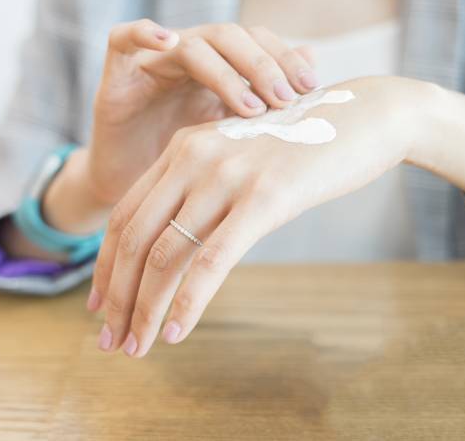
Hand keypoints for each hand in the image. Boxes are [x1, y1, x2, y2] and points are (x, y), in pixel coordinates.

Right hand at [87, 20, 317, 205]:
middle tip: (286, 100)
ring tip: (250, 109)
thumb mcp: (235, 136)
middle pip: (230, 37)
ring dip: (225, 72)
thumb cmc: (188, 164)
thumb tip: (313, 61)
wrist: (136, 190)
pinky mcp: (118, 75)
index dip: (284, 59)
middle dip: (262, 66)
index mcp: (221, 66)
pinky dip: (144, 32)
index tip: (311, 90)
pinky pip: (123, 38)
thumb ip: (267, 102)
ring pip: (191, 44)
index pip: (257, 42)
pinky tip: (167, 40)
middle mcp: (190, 57)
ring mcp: (154, 63)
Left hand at [89, 76, 435, 356]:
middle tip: (109, 342)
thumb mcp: (243, 159)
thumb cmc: (304, 144)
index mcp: (184, 147)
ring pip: (166, 256)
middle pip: (135, 240)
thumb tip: (187, 242)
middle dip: (116, 298)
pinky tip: (175, 335)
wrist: (364, 115)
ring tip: (136, 349)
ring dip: (145, 311)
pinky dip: (187, 304)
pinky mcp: (264, 198)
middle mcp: (194, 157)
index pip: (125, 215)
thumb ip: (211, 189)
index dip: (106, 266)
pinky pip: (211, 262)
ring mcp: (227, 176)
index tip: (100, 306)